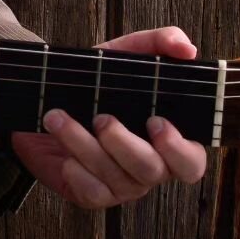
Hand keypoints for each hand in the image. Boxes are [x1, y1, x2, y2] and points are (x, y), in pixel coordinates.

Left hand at [3, 26, 208, 208]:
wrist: (48, 94)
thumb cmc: (98, 79)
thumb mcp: (125, 53)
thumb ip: (159, 44)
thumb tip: (187, 49)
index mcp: (166, 139)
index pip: (192, 161)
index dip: (179, 149)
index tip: (155, 121)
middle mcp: (150, 166)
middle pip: (152, 171)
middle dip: (124, 144)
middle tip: (101, 118)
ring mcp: (123, 185)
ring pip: (115, 178)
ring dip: (83, 144)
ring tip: (58, 117)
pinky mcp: (94, 194)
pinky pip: (92, 193)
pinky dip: (77, 171)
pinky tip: (64, 153)